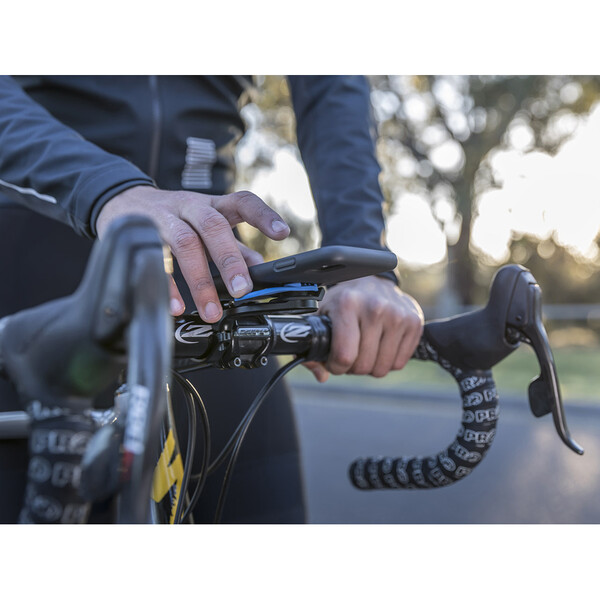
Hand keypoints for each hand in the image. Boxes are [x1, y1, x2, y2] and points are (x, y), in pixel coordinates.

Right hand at [96, 186, 287, 321]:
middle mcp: (190, 207)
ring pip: (184, 243)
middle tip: (242, 289)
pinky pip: (154, 260)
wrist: (123, 200)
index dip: (263, 215)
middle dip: (229, 259)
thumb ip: (233, 245)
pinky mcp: (139, 233)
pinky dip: (166, 285)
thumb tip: (261, 267)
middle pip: (212, 226)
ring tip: (212, 311)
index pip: (242, 202)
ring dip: (200, 280)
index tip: (283, 233)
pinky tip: (175, 307)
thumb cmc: (175, 216)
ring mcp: (164, 218)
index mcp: (213, 205)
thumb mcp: (206, 224)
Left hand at [304, 276, 423, 381]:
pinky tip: (380, 346)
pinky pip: (399, 363)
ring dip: (371, 367)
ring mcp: (398, 315)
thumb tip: (322, 375)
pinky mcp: (414, 322)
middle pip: (364, 365)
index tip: (334, 361)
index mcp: (348, 304)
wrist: (372, 280)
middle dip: (353, 368)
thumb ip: (312, 346)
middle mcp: (375, 308)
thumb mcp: (322, 316)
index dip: (336, 367)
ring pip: (382, 368)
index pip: (344, 355)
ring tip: (365, 350)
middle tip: (350, 355)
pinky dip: (388, 361)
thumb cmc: (344, 301)